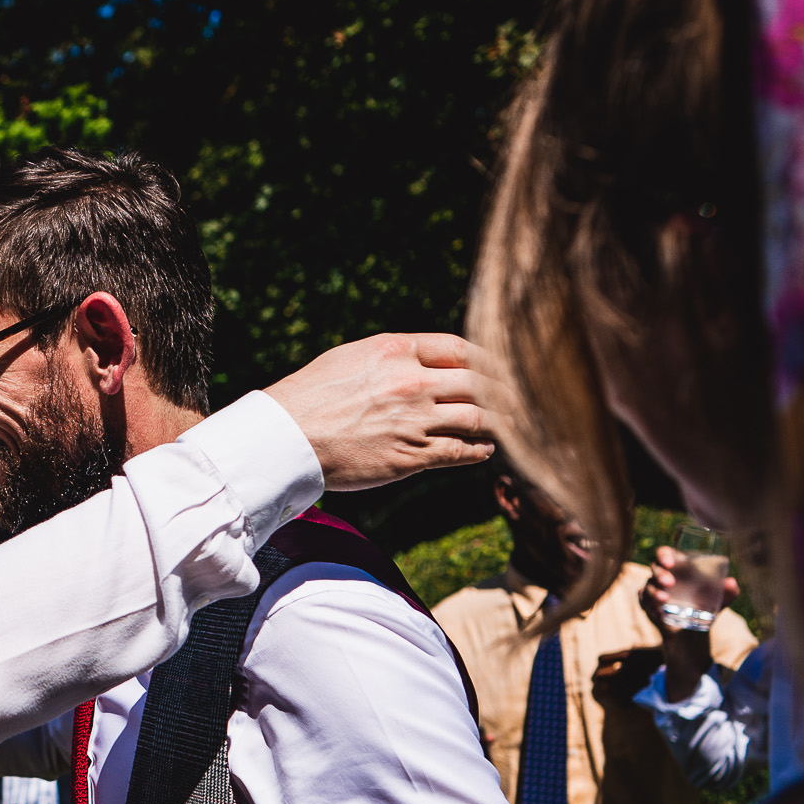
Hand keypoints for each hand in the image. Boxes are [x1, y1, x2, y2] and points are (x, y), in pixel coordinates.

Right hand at [265, 333, 502, 490]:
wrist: (286, 438)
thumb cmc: (309, 396)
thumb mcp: (350, 358)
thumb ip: (391, 356)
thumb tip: (419, 360)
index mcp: (396, 350)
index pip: (461, 348)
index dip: (487, 358)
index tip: (499, 367)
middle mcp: (413, 381)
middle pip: (478, 382)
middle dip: (502, 391)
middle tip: (517, 398)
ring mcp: (416, 420)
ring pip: (478, 417)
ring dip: (497, 422)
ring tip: (506, 425)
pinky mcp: (413, 456)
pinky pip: (462, 452)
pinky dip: (480, 451)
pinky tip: (485, 450)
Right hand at [641, 546, 736, 700]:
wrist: (692, 629)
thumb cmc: (707, 605)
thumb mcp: (721, 599)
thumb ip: (729, 591)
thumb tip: (730, 583)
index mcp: (679, 566)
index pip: (665, 553)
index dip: (664, 555)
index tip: (670, 563)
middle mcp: (663, 574)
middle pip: (654, 567)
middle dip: (660, 574)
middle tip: (670, 584)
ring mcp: (653, 589)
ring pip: (648, 585)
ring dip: (654, 592)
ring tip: (664, 601)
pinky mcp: (647, 603)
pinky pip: (643, 601)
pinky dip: (649, 605)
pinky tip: (659, 613)